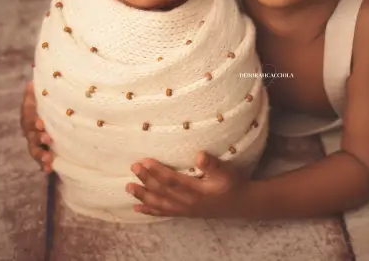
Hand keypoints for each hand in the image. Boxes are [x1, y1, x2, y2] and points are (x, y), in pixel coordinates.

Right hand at [20, 80, 53, 172]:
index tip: (41, 123)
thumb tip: (31, 83)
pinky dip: (44, 165)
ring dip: (40, 154)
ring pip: (35, 150)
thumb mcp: (39, 98)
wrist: (46, 119)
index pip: (29, 118)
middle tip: (47, 138)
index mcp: (30, 117)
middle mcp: (31, 131)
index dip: (34, 121)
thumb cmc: (44, 105)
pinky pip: (41, 161)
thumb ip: (35, 93)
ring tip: (48, 158)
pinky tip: (49, 169)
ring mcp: (35, 143)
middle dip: (38, 137)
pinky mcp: (43, 152)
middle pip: (32, 135)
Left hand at [127, 152, 247, 218]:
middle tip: (133, 167)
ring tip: (129, 187)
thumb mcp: (227, 171)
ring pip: (160, 204)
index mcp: (197, 191)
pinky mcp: (184, 213)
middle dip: (146, 180)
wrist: (240, 204)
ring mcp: (185, 210)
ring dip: (143, 196)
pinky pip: (164, 213)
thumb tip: (199, 155)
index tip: (145, 161)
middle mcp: (188, 202)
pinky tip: (137, 208)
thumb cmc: (233, 184)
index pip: (172, 180)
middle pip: (162, 192)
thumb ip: (212, 164)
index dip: (157, 171)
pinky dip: (150, 211)